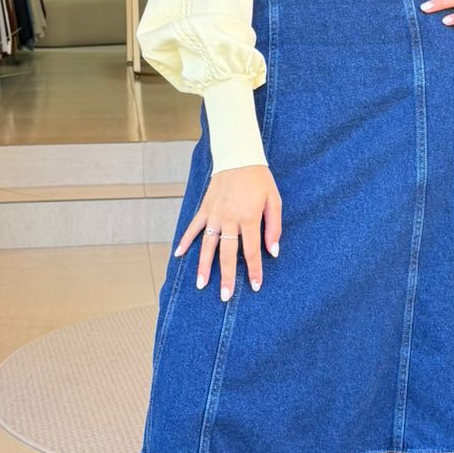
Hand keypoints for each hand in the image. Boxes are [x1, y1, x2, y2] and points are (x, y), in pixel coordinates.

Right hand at [174, 164, 281, 301]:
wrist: (239, 156)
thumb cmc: (260, 179)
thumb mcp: (274, 200)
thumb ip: (274, 227)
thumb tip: (273, 251)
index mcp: (249, 218)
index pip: (252, 251)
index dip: (254, 270)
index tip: (255, 286)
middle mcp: (230, 219)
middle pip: (227, 254)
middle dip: (227, 277)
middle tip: (225, 297)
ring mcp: (215, 214)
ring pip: (207, 245)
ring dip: (204, 266)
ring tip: (202, 285)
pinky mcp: (205, 208)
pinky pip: (193, 227)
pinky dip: (185, 241)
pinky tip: (179, 255)